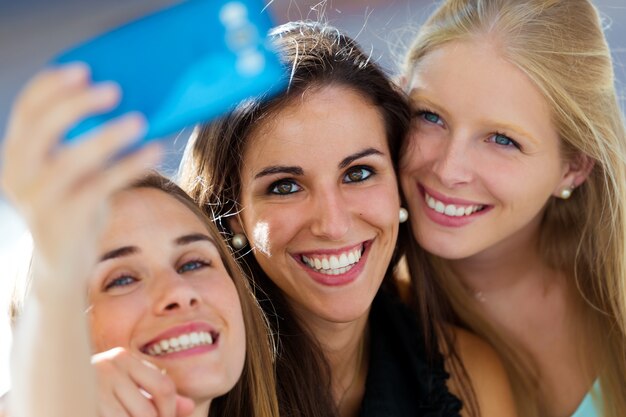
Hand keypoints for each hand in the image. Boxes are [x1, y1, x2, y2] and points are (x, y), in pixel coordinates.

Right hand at [0, 64, 161, 285]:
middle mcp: (18, 175)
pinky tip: (155, 151)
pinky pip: (101, 186)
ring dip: (108, 136)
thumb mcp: (70, 170)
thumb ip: (81, 142)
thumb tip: (129, 102)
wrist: (64, 262)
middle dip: (78, 103)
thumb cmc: (75, 204)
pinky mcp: (65, 219)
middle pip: (42, 127)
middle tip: (114, 89)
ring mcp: (38, 199)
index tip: (84, 69)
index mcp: (16, 154)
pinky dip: (130, 165)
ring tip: (139, 120)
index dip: (52, 85)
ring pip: (72, 160)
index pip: (27, 109)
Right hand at [92, 348, 193, 416]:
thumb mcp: (126, 393)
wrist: (42, 401)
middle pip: (152, 405)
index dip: (170, 410)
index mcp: (123, 358)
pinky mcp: (86, 400)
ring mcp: (96, 382)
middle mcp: (110, 364)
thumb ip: (156, 397)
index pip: (164, 386)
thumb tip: (189, 406)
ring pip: (140, 416)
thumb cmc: (91, 398)